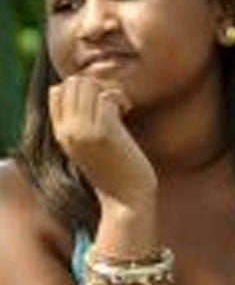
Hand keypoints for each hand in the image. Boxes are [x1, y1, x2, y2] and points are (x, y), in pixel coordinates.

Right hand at [45, 75, 153, 202]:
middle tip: (115, 104)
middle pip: (72, 83)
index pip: (56, 91)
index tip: (100, 104)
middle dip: (96, 85)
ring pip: (88, 85)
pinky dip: (120, 97)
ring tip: (122, 106)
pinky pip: (107, 96)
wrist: (126, 202)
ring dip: (109, 89)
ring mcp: (84, 131)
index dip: (80, 89)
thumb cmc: (115, 175)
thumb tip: (97, 96)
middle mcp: (68, 130)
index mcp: (61, 133)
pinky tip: (128, 109)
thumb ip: (84, 126)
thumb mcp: (90, 148)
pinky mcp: (104, 133)